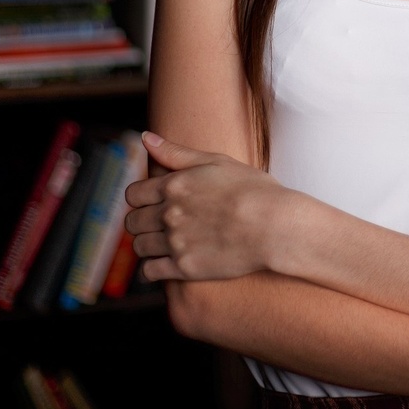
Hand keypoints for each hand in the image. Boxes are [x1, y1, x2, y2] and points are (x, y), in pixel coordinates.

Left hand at [124, 131, 293, 281]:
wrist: (276, 225)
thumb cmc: (253, 189)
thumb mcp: (216, 161)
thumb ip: (176, 152)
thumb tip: (145, 137)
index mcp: (174, 185)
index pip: (133, 194)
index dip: (140, 198)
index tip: (152, 202)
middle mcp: (169, 213)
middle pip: (132, 222)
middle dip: (142, 221)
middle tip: (159, 223)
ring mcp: (175, 242)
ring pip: (139, 247)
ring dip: (147, 244)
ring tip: (164, 242)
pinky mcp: (184, 268)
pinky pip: (150, 272)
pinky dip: (153, 268)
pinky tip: (166, 263)